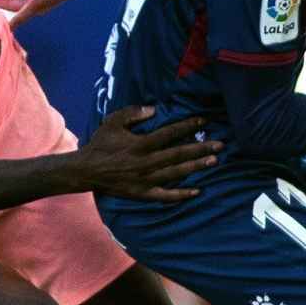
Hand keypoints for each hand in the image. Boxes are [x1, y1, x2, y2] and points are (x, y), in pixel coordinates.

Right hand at [77, 106, 220, 201]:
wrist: (86, 170)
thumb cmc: (100, 144)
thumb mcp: (112, 122)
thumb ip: (133, 113)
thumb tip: (154, 109)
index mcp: (140, 144)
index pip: (169, 133)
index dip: (187, 126)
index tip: (203, 121)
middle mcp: (146, 162)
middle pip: (178, 154)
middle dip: (200, 148)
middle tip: (219, 145)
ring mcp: (146, 179)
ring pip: (176, 173)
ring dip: (195, 167)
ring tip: (213, 162)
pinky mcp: (142, 193)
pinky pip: (165, 195)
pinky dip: (181, 194)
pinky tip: (196, 191)